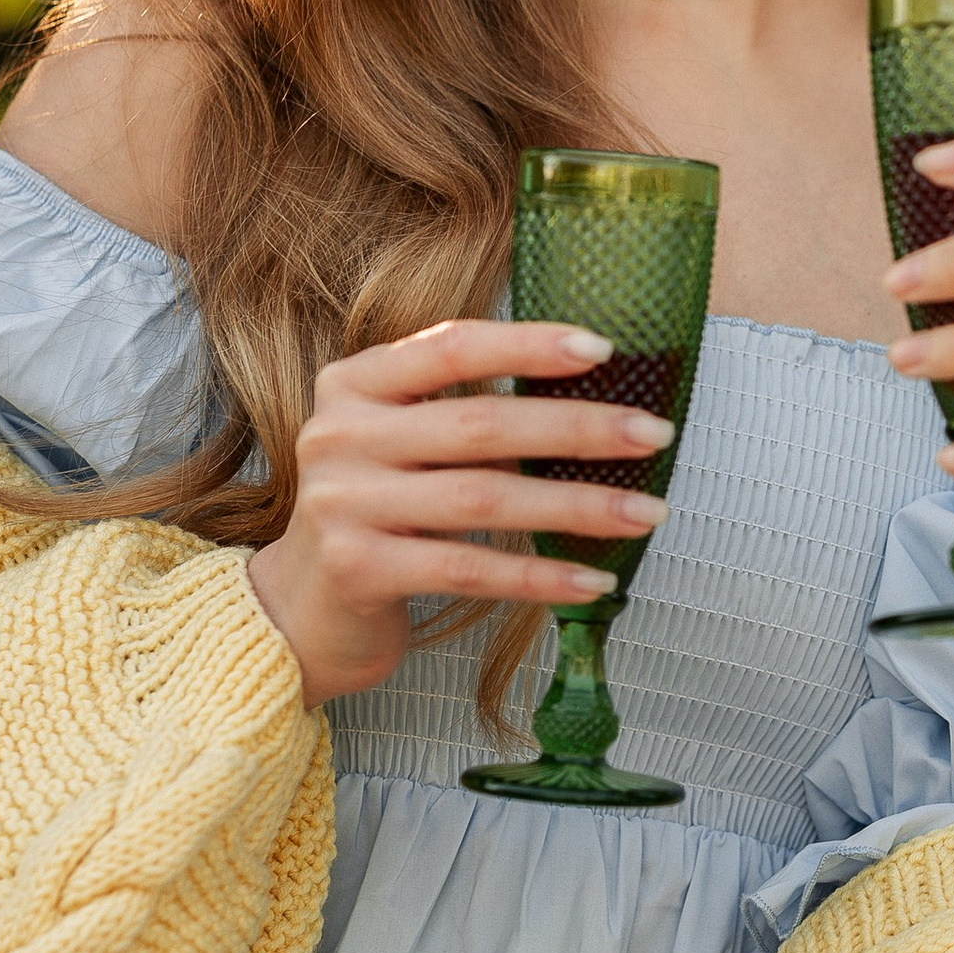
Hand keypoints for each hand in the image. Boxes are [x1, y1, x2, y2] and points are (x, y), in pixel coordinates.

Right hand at [243, 318, 675, 706]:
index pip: (452, 346)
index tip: (603, 350)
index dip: (528, 344)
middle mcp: (339, 435)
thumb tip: (593, 399)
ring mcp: (342, 503)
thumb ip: (462, 413)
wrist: (299, 609)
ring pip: (484, 498)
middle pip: (480, 424)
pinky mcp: (357, 569)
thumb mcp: (400, 444)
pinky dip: (539, 575)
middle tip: (654, 434)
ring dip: (577, 505)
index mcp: (354, 384)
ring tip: (646, 510)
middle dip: (578, 427)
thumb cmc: (378, 512)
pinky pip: (468, 569)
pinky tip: (593, 579)